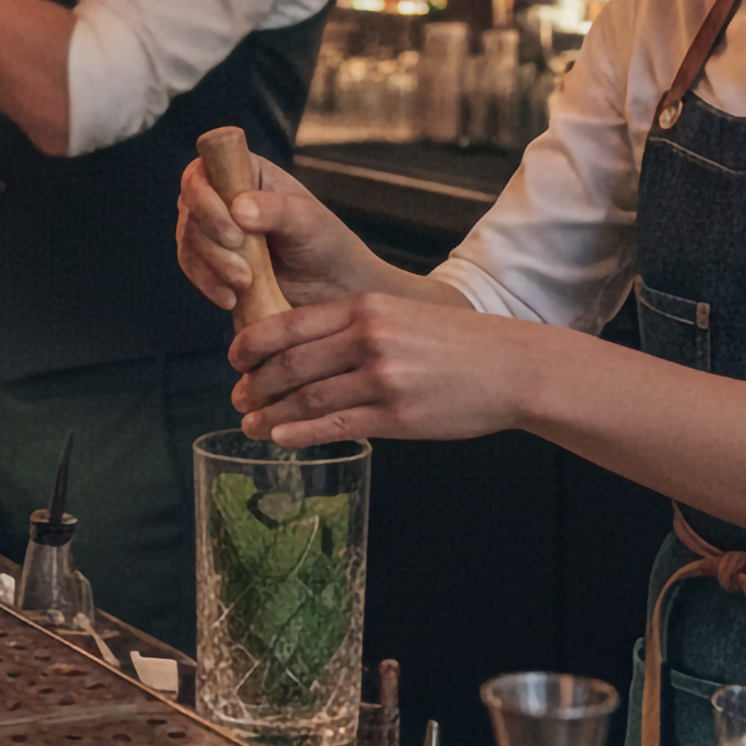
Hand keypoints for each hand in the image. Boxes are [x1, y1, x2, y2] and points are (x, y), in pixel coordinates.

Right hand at [174, 152, 381, 312]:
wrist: (330, 287)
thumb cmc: (324, 242)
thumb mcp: (308, 222)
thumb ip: (276, 210)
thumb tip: (239, 209)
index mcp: (244, 171)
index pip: (202, 173)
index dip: (206, 201)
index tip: (234, 235)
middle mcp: (221, 194)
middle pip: (190, 210)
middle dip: (212, 244)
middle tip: (244, 272)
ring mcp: (212, 227)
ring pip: (188, 240)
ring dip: (211, 267)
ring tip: (244, 286)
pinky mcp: (210, 259)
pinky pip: (192, 267)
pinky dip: (206, 283)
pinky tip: (229, 299)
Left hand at [228, 292, 539, 448]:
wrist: (511, 368)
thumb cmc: (455, 344)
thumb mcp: (400, 315)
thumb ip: (353, 326)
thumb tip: (302, 348)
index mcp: (365, 308)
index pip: (290, 324)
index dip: (252, 344)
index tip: (235, 358)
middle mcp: (368, 340)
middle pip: (290, 363)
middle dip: (256, 383)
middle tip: (238, 396)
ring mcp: (381, 380)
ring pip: (307, 398)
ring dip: (271, 413)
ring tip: (251, 422)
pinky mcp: (396, 417)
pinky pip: (334, 426)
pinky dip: (300, 433)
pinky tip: (281, 436)